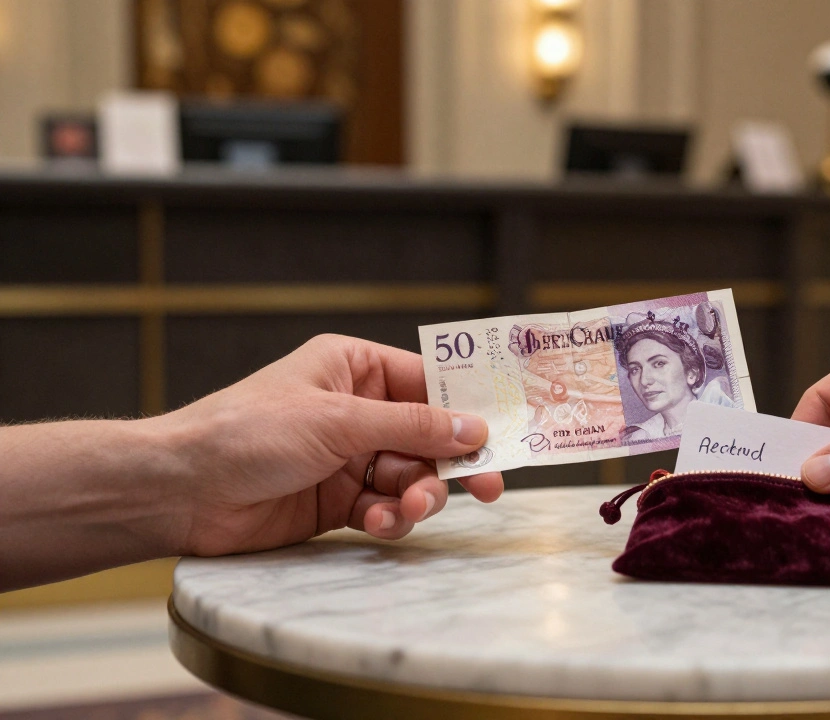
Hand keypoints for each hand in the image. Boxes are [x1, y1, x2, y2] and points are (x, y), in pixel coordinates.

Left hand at [156, 334, 503, 555]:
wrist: (182, 493)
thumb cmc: (248, 433)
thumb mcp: (337, 420)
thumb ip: (411, 427)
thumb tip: (473, 428)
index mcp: (353, 368)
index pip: (428, 382)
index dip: (467, 406)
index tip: (506, 429)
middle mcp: (356, 410)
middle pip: (429, 436)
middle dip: (450, 462)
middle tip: (487, 487)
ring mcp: (348, 458)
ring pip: (412, 477)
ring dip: (419, 496)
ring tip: (409, 509)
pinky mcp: (337, 502)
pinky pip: (385, 508)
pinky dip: (389, 519)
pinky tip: (378, 524)